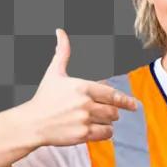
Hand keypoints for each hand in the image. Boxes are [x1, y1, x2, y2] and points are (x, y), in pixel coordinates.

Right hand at [25, 28, 138, 146]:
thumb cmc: (44, 98)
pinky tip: (96, 129)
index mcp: (82, 87)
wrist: (32, 122)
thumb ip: (63, 53)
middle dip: (112, 111)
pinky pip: (105, 134)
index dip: (125, 100)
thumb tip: (60, 32)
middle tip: (105, 111)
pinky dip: (104, 133)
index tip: (134, 105)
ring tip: (96, 120)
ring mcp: (84, 119)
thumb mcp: (54, 73)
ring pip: (110, 122)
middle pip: (113, 110)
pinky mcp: (83, 134)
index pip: (112, 94)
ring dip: (107, 122)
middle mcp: (85, 103)